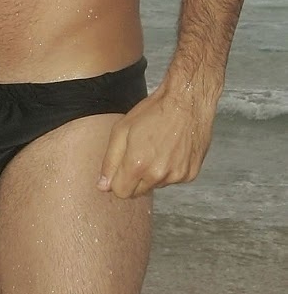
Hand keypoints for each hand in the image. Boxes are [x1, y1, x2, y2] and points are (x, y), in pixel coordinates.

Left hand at [97, 80, 217, 198]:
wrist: (188, 101)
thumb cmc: (155, 110)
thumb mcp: (122, 130)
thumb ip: (110, 161)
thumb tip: (103, 186)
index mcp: (137, 165)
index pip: (120, 192)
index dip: (118, 181)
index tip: (122, 168)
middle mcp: (158, 175)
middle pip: (138, 193)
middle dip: (135, 179)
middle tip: (141, 155)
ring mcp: (177, 175)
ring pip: (156, 185)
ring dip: (154, 173)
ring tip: (159, 148)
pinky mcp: (191, 173)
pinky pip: (174, 179)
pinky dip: (171, 169)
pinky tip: (172, 150)